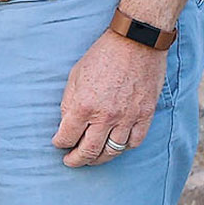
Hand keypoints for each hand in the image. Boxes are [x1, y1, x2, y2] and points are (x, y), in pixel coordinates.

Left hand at [51, 30, 167, 166]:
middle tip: (71, 161)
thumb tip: (66, 123)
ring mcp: (127, 118)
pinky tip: (116, 146)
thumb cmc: (102, 55)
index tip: (58, 144)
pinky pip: (134, 142)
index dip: (60, 144)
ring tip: (92, 159)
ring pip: (112, 151)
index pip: (67, 137)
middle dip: (77, 160)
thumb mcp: (75, 75)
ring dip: (99, 159)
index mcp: (84, 105)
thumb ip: (69, 102)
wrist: (135, 42)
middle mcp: (105, 116)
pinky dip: (124, 148)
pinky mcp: (145, 115)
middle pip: (89, 151)